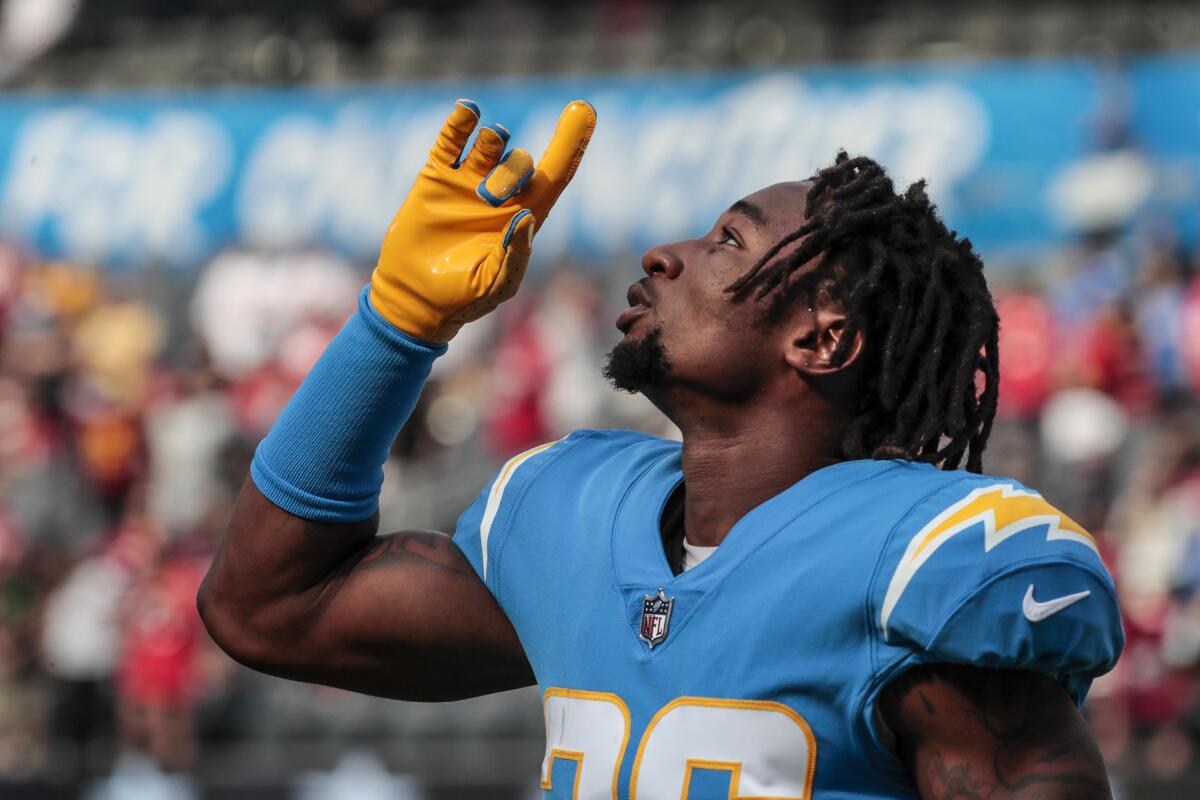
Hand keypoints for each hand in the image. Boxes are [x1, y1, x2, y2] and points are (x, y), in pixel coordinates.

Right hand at [370, 98, 595, 342]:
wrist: (415, 296)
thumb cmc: (464, 296)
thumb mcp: (495, 284)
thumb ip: (514, 255)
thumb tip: (527, 218)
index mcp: (525, 216)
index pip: (558, 173)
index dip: (572, 143)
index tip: (584, 109)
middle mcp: (501, 193)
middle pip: (522, 161)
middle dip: (513, 171)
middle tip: (490, 198)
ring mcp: (469, 180)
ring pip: (491, 144)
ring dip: (492, 145)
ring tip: (477, 180)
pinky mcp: (437, 176)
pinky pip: (452, 140)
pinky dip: (460, 123)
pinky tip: (468, 111)